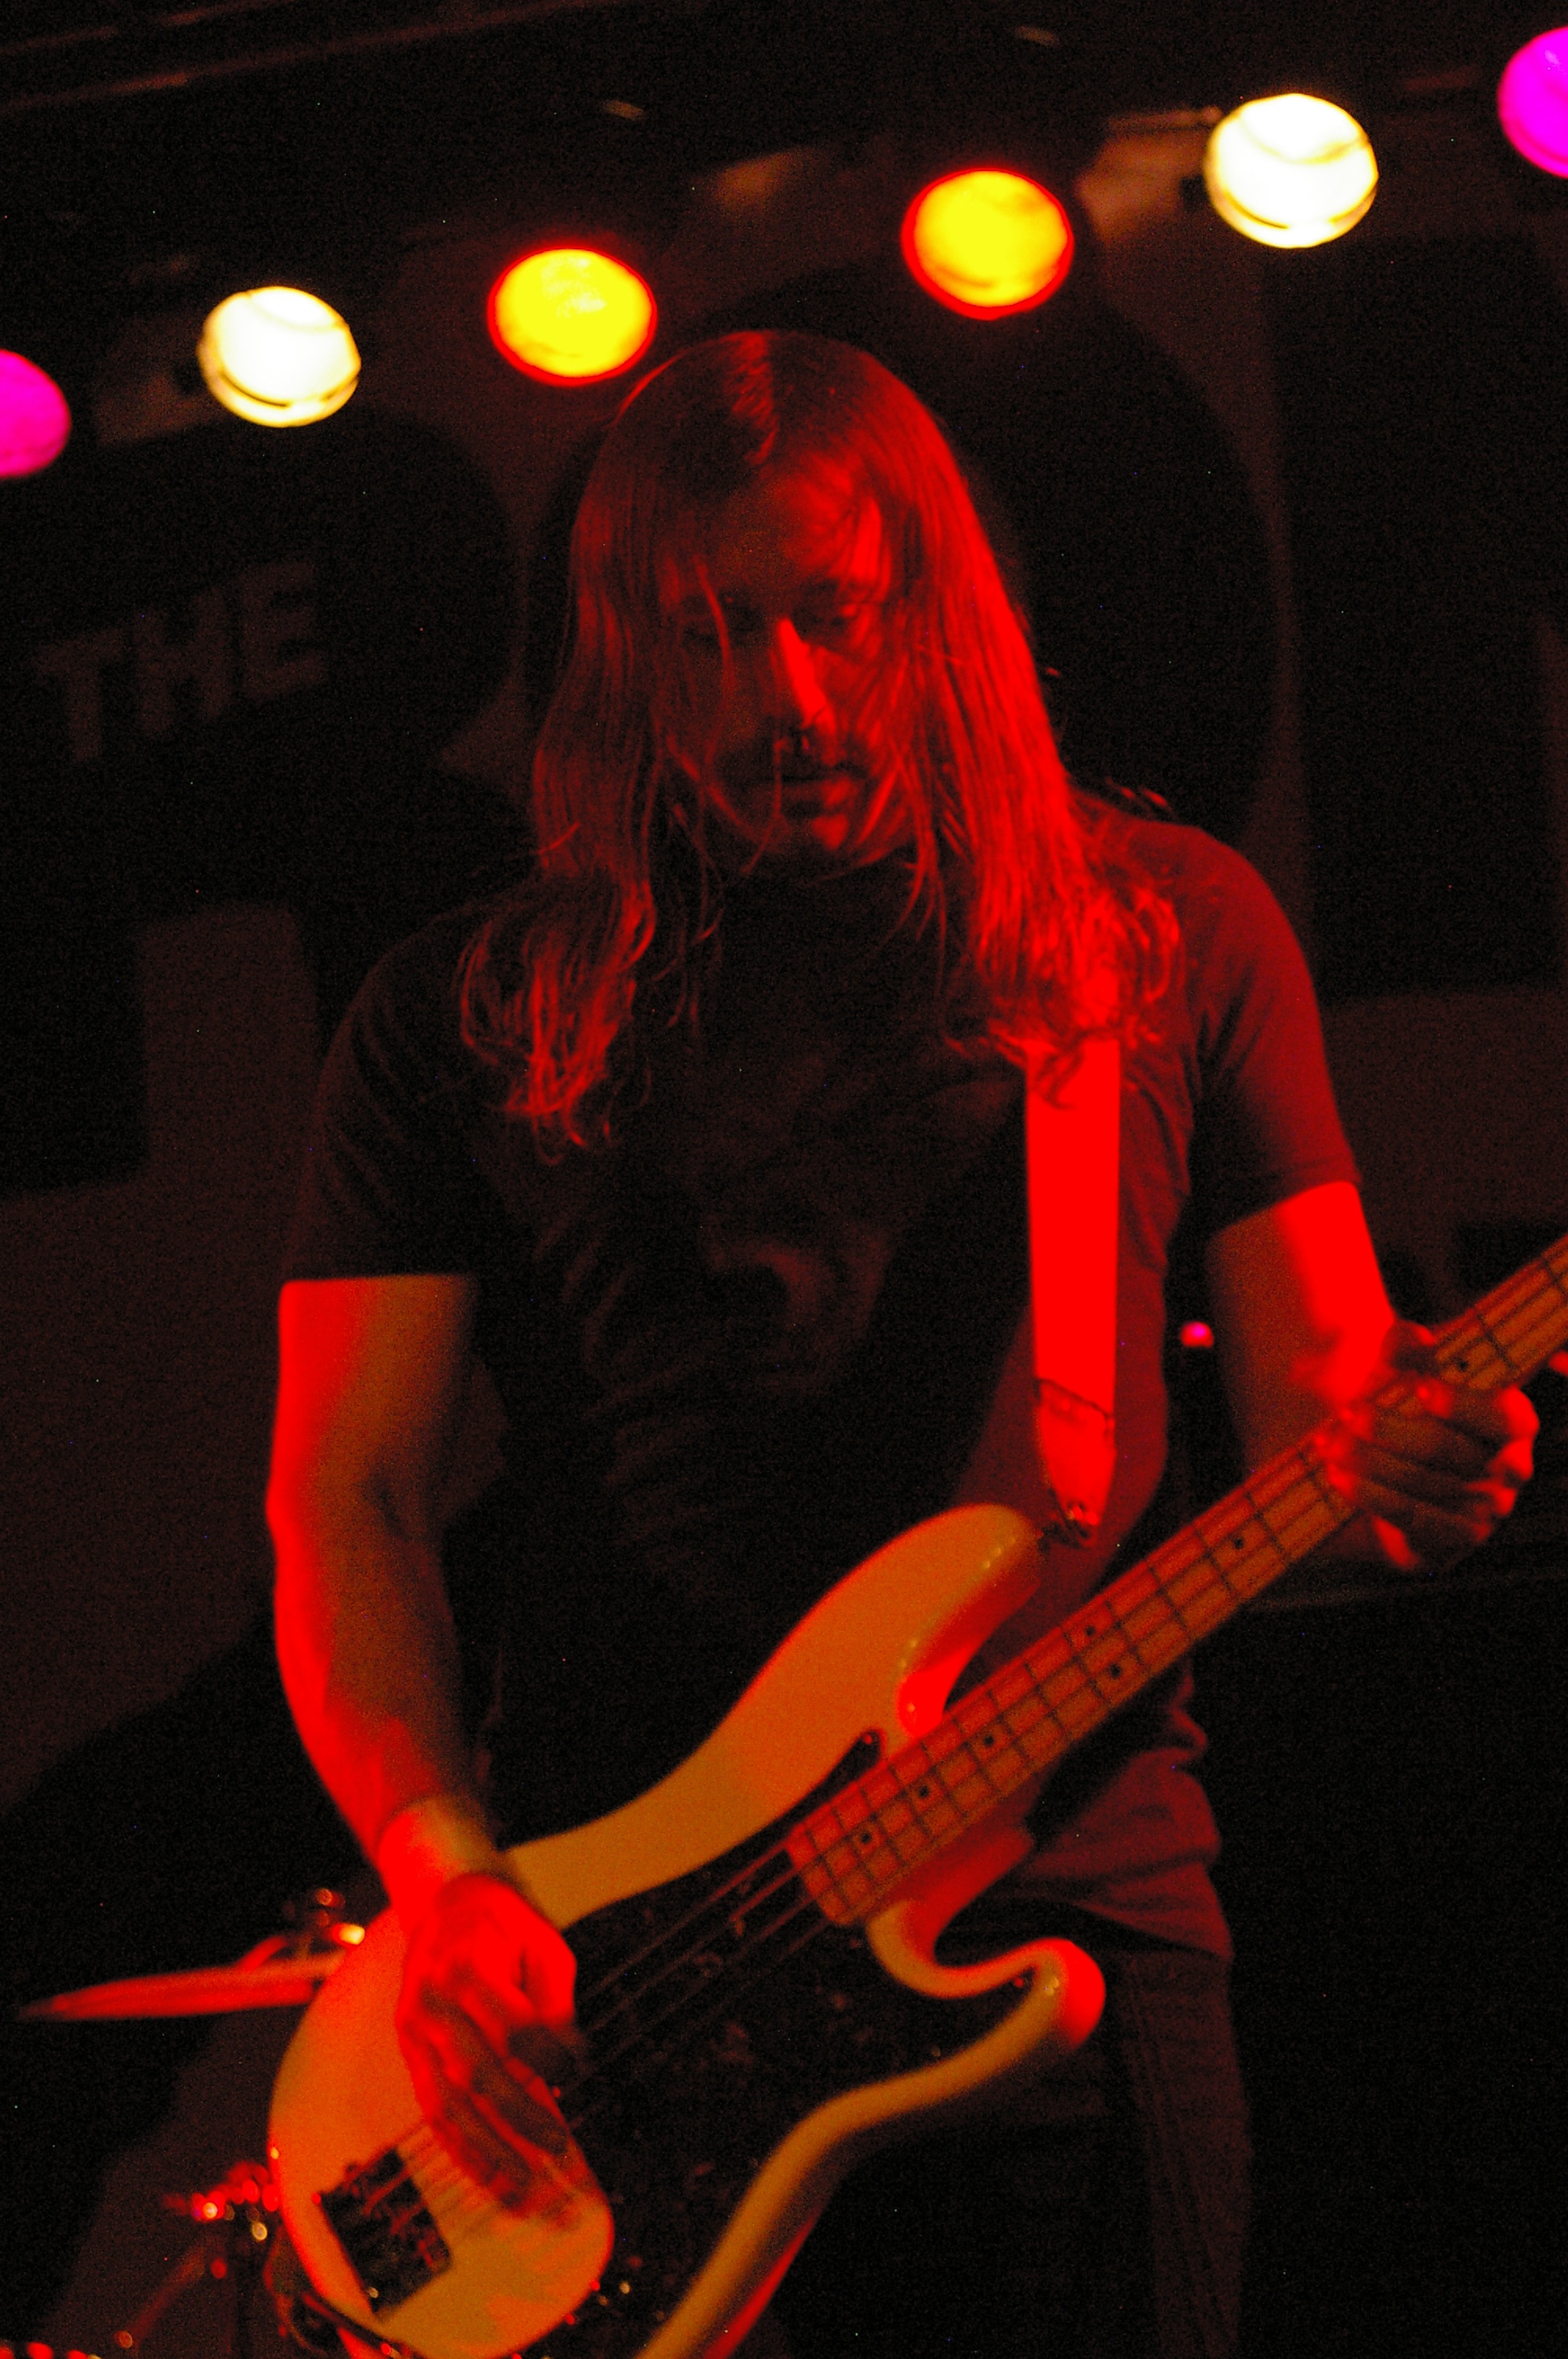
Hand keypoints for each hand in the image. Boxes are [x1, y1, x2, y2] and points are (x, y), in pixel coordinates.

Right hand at [394, 1871, 585, 2210]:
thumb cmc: (503, 1925)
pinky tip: (486, 2173)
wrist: (446, 1907)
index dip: (545, 2054)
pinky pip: (431, 2109)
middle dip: (518, 2116)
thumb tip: (568, 2057)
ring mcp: (414, 2033)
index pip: (510, 2024)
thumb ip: (554, 1996)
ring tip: (521, 2183)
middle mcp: (431, 2003)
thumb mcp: (541, 1941)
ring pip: (448, 2103)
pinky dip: (459, 2146)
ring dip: (486, 2149)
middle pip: (477, 2071)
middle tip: (557, 2145)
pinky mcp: (409, 2054)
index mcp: (466, 1964)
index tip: (574, 2071)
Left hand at [1321, 1322, 1537, 1572]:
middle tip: (1348, 1412)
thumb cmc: (1405, 1411)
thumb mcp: (1401, 1375)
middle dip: (1390, 1428)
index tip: (1422, 1389)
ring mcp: (1487, 1510)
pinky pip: (1412, 1517)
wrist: (1386, 1472)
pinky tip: (1337, 1477)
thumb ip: (1406, 1350)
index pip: (1507, 1416)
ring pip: (1424, 1483)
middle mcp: (1510, 1469)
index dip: (1466, 1405)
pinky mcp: (1454, 1540)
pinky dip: (1371, 1495)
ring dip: (1369, 1461)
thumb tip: (1411, 1334)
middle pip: (1449, 1449)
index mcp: (1512, 1423)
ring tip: (1329, 1443)